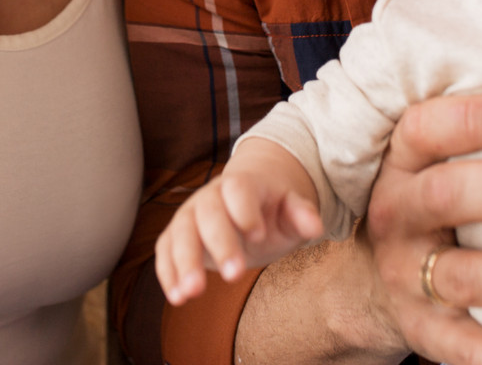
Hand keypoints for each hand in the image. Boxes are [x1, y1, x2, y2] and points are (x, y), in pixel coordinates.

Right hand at [156, 146, 326, 304]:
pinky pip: (165, 250)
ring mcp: (189, 215)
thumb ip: (301, 215)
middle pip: (208, 214)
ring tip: (192, 294)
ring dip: (184, 263)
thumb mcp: (290, 211)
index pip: (238, 190)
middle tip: (234, 275)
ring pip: (180, 233)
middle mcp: (210, 196)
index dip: (245, 210)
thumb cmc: (271, 212)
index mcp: (242, 184)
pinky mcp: (175, 236)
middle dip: (220, 243)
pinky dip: (168, 273)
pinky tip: (177, 297)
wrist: (244, 206)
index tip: (258, 235)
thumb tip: (316, 226)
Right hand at [361, 94, 481, 364]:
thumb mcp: (439, 157)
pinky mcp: (428, 335)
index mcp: (402, 163)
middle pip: (448, 197)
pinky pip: (471, 351)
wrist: (380, 279)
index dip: (472, 120)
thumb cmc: (443, 197)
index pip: (425, 131)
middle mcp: (397, 217)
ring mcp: (409, 279)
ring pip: (465, 276)